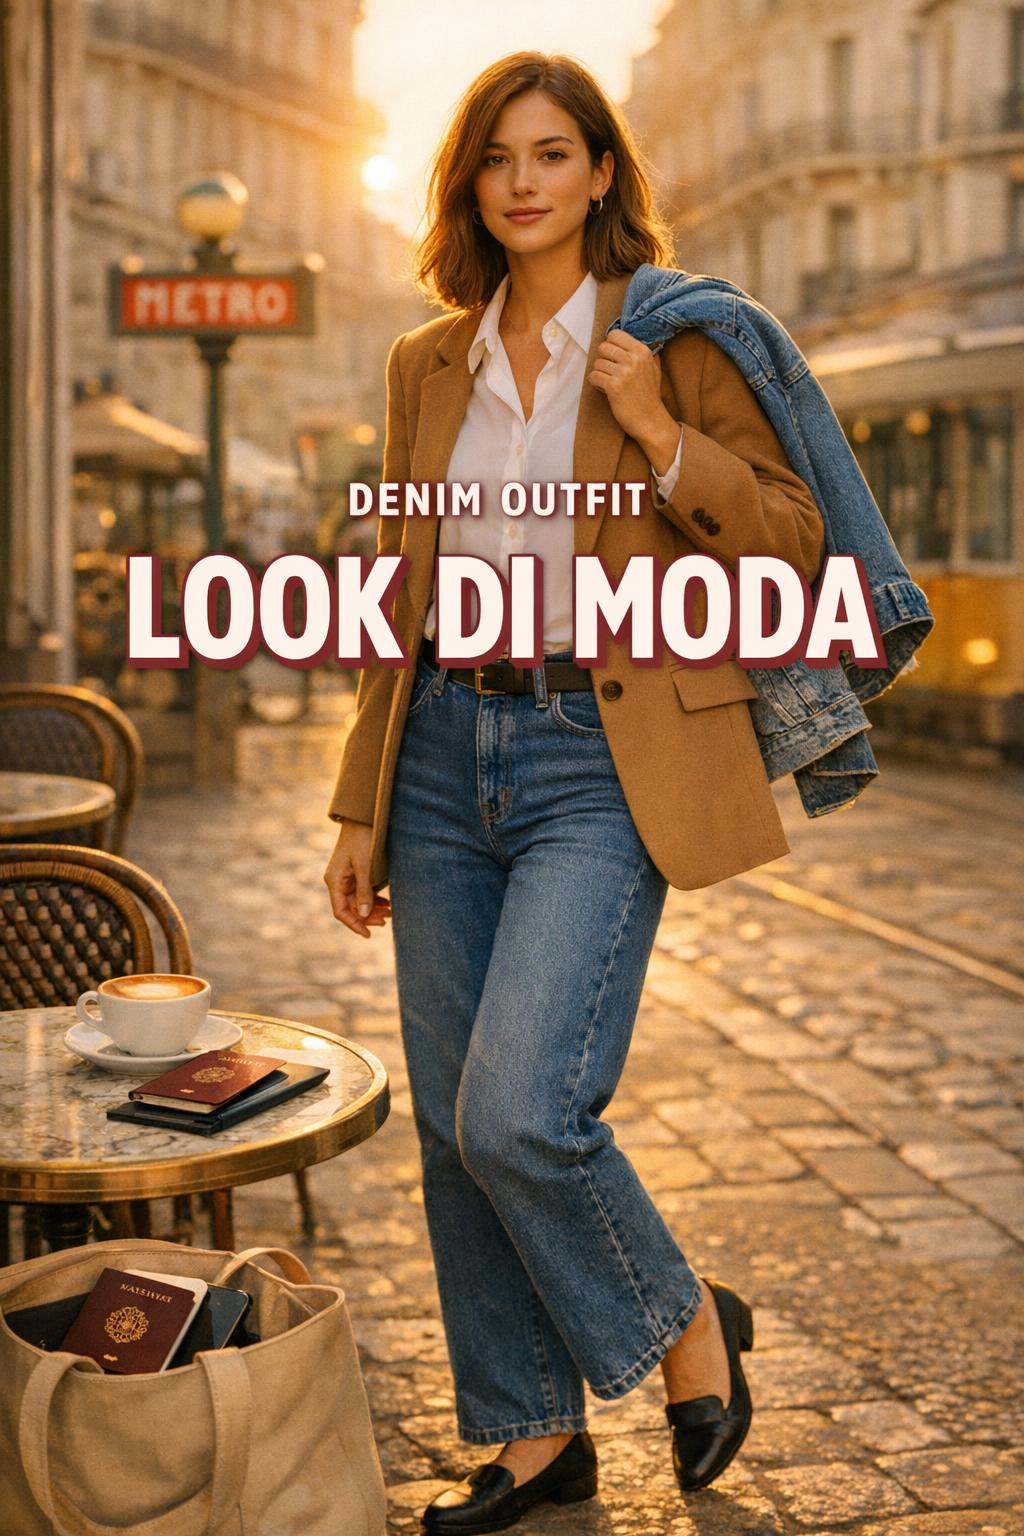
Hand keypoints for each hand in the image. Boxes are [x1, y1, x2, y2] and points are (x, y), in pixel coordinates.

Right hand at [323, 821, 390, 939]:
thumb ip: (364, 890)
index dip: (354, 924)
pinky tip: (386, 903)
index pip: (341, 911)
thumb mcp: (365, 865)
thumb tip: (364, 914)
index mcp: (334, 880)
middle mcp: (337, 881)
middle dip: (367, 917)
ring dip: (372, 909)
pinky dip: (373, 899)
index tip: (368, 934)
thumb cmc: (364, 838)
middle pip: (350, 908)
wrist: (364, 816)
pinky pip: (362, 892)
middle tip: (387, 920)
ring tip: (390, 913)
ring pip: (357, 901)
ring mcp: (346, 877)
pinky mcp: (355, 873)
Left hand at [588, 329, 670, 443]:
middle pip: (603, 347)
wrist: (650, 420)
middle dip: (603, 360)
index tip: (613, 357)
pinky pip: (593, 376)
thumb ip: (641, 352)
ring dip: (600, 374)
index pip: (615, 334)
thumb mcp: (653, 367)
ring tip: (609, 383)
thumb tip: (628, 336)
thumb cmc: (649, 395)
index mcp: (642, 351)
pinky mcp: (613, 386)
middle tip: (610, 372)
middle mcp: (633, 359)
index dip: (610, 345)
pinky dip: (595, 383)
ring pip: (597, 363)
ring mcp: (623, 372)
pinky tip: (605, 390)